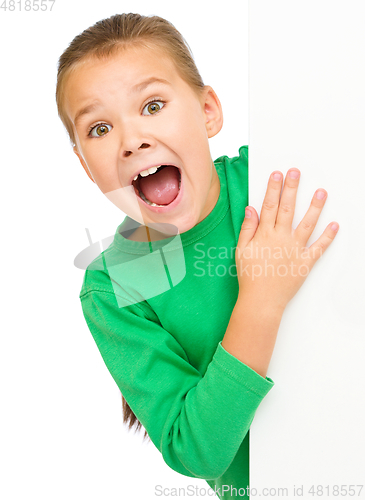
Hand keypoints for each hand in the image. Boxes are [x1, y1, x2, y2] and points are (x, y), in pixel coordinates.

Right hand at [235, 169, 338, 311]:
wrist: (261, 300)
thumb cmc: (250, 276)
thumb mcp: (241, 250)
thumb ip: (247, 228)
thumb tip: (251, 209)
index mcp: (264, 235)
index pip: (269, 206)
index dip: (273, 189)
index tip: (277, 175)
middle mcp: (281, 238)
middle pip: (287, 208)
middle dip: (291, 188)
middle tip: (296, 172)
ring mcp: (295, 249)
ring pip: (307, 223)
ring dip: (314, 207)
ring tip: (321, 192)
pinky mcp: (305, 262)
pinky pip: (319, 247)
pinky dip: (328, 237)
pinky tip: (335, 225)